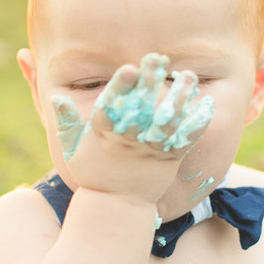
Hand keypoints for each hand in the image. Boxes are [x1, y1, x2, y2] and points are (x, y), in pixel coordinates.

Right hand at [52, 53, 213, 201]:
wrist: (117, 205)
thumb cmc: (94, 172)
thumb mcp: (73, 149)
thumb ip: (66, 121)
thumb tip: (56, 96)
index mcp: (103, 135)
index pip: (111, 108)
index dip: (120, 88)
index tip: (129, 69)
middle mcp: (128, 141)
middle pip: (141, 109)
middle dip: (150, 83)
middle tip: (158, 58)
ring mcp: (151, 150)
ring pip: (167, 122)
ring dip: (179, 98)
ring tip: (189, 76)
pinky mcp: (170, 159)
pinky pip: (186, 140)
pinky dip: (197, 123)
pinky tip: (206, 104)